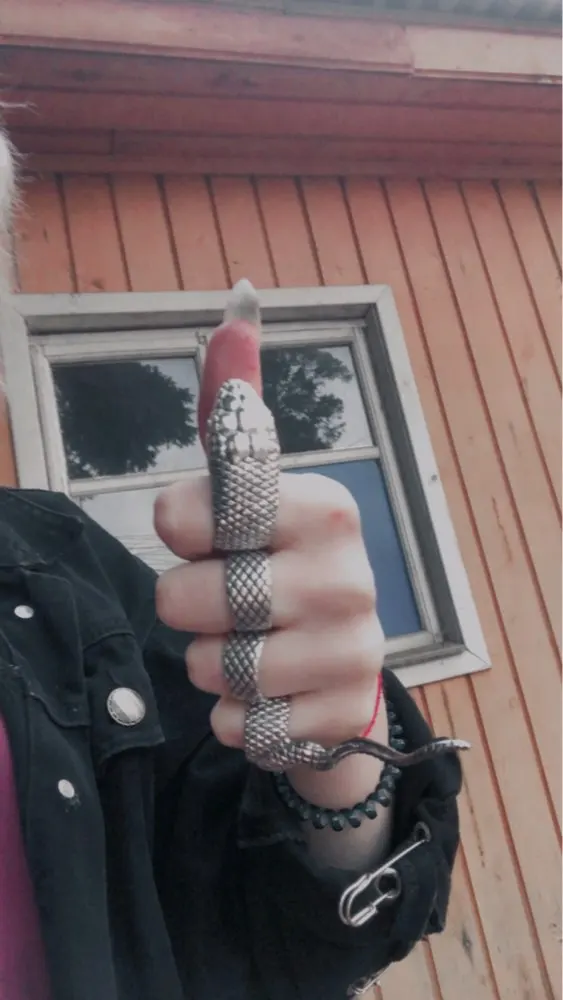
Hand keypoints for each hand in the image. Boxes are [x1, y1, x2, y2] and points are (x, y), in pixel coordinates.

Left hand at [153, 284, 390, 865]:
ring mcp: (352, 652)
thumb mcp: (259, 494)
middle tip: (222, 601)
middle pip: (189, 599)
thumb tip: (237, 302)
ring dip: (210, 663)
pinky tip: (268, 695)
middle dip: (186, 605)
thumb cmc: (281, 568)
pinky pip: (237, 727)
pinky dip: (234, 716)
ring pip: (210, 668)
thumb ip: (238, 416)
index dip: (182, 526)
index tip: (200, 534)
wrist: (339, 670)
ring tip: (248, 649)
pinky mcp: (338, 718)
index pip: (206, 509)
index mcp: (325, 506)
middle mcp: (348, 575)